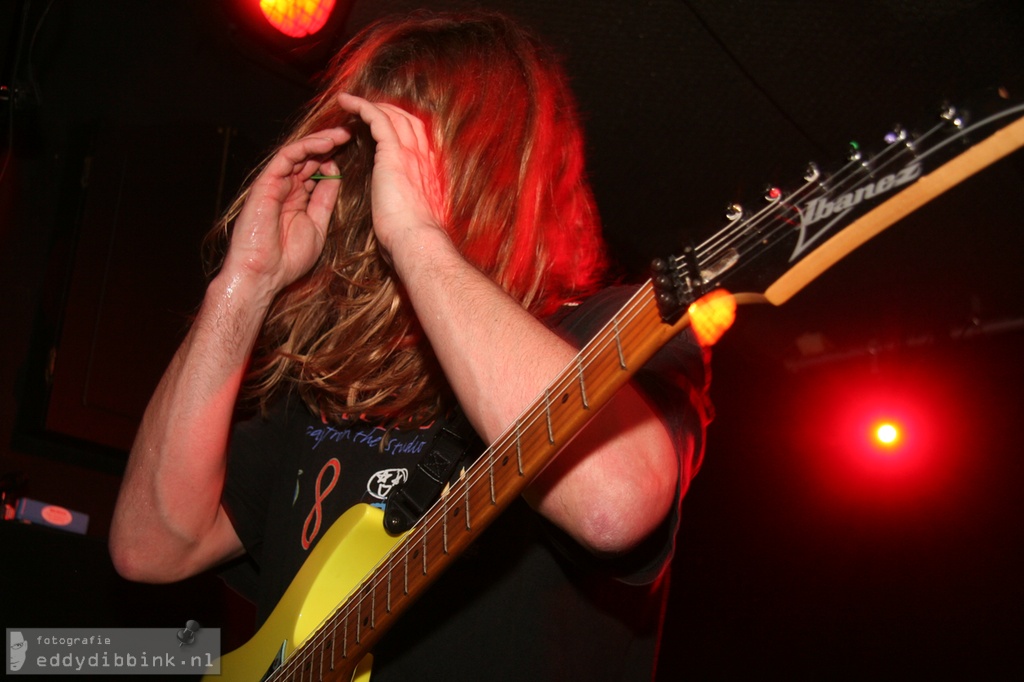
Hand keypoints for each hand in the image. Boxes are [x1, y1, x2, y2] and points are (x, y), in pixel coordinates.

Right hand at [224, 128, 350, 294]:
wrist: (264, 275)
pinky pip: (286, 157)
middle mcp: (285, 188)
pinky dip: (306, 147)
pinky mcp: (265, 183)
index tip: (357, 151)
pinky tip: (326, 143)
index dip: (335, 159)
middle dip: (331, 145)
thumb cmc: (287, 259)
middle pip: (309, 158)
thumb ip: (325, 200)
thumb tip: (335, 175)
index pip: (316, 171)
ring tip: (344, 133)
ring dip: (321, 141)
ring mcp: (274, 185)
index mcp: (297, 199)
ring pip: (298, 153)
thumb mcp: (317, 226)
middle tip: (353, 133)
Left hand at [336, 92, 446, 263]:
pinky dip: (360, 106)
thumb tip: (403, 212)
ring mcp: (410, 153)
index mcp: (429, 173)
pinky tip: (345, 103)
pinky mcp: (393, 152)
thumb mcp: (416, 218)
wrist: (417, 241)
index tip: (384, 129)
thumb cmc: (413, 239)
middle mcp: (423, 158)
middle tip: (367, 111)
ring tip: (351, 104)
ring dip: (371, 105)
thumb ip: (411, 207)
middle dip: (388, 112)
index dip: (401, 130)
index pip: (418, 140)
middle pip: (408, 121)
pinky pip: (376, 118)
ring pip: (392, 115)